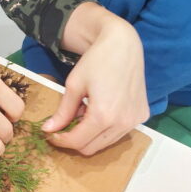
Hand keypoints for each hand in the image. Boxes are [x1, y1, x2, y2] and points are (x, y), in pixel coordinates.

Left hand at [43, 7, 148, 154]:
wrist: (123, 44)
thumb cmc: (96, 60)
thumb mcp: (74, 85)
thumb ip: (63, 111)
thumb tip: (48, 130)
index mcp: (104, 116)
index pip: (78, 142)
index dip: (61, 140)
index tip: (51, 134)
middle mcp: (123, 123)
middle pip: (92, 147)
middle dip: (75, 140)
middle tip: (64, 126)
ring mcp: (135, 120)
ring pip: (107, 143)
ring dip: (91, 135)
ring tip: (84, 113)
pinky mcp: (142, 115)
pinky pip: (120, 132)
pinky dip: (107, 128)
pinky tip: (101, 109)